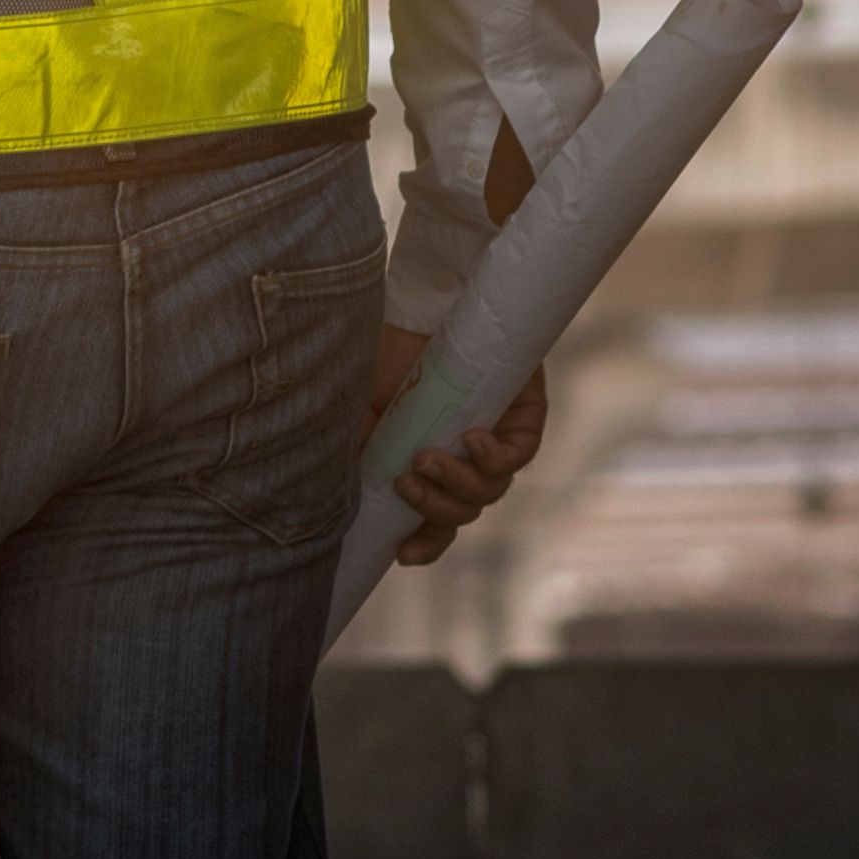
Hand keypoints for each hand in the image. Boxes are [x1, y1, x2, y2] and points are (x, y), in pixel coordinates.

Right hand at [363, 328, 547, 565]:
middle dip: (435, 508)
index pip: (435, 520)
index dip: (425, 542)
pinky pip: (518, 456)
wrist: (415, 305)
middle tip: (406, 480)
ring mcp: (496, 440)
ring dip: (458, 484)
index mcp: (428, 464)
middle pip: (464, 511)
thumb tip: (334, 500)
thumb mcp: (357, 413)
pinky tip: (472, 438)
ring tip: (427, 457)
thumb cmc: (381, 356)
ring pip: (490, 491)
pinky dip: (494, 457)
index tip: (403, 553)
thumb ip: (355, 454)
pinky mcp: (524, 418)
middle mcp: (464, 459)